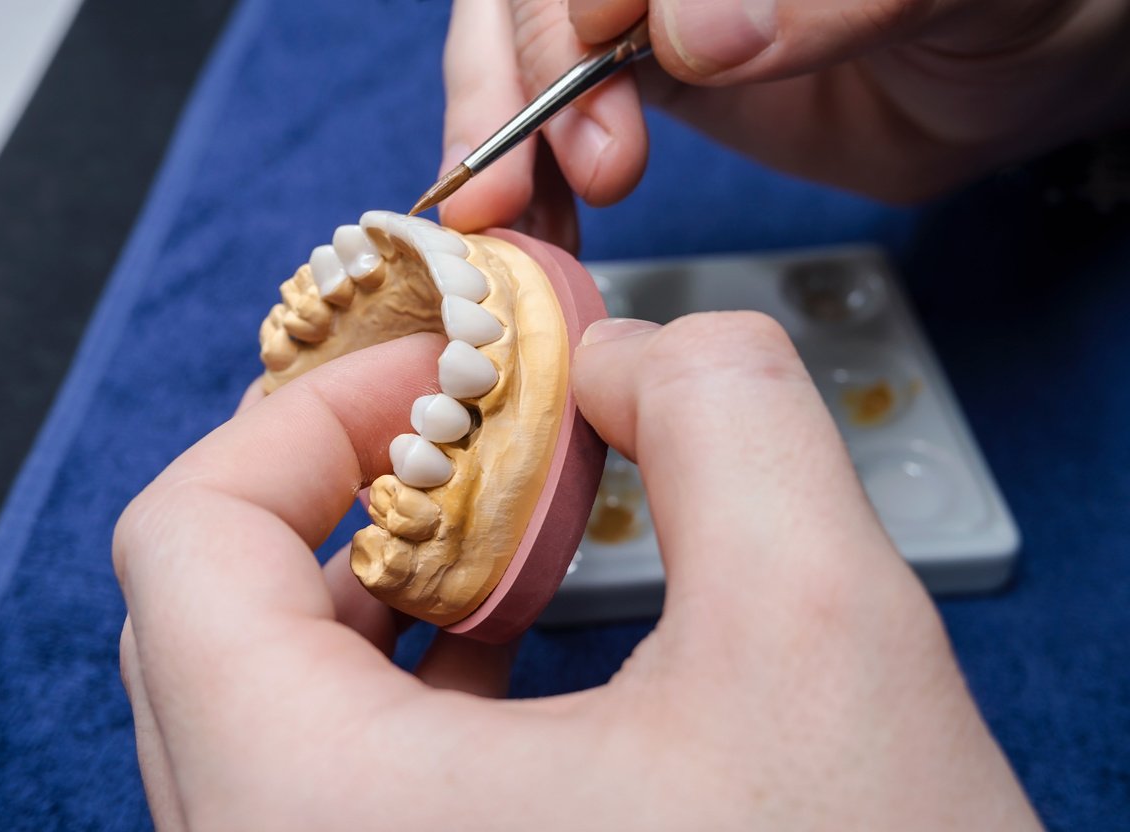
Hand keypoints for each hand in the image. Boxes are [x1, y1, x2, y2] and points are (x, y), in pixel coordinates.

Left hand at [114, 317, 1038, 829]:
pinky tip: (511, 657)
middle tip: (476, 435)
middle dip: (350, 492)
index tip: (440, 376)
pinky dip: (400, 690)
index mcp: (310, 814)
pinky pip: (324, 787)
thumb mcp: (826, 633)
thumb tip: (627, 352)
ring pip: (267, 707)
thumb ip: (724, 420)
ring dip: (376, 588)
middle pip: (210, 619)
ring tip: (503, 534)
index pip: (184, 543)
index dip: (309, 418)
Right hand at [439, 0, 1129, 241]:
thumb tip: (689, 35)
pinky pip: (553, 119)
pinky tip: (540, 231)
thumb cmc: (1008, 0)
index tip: (605, 63)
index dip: (573, 2)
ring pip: (518, 52)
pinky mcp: (642, 78)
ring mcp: (644, 10)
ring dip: (501, 142)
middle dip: (517, 82)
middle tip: (530, 180)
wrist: (1011, 76)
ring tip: (514, 223)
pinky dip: (532, 181)